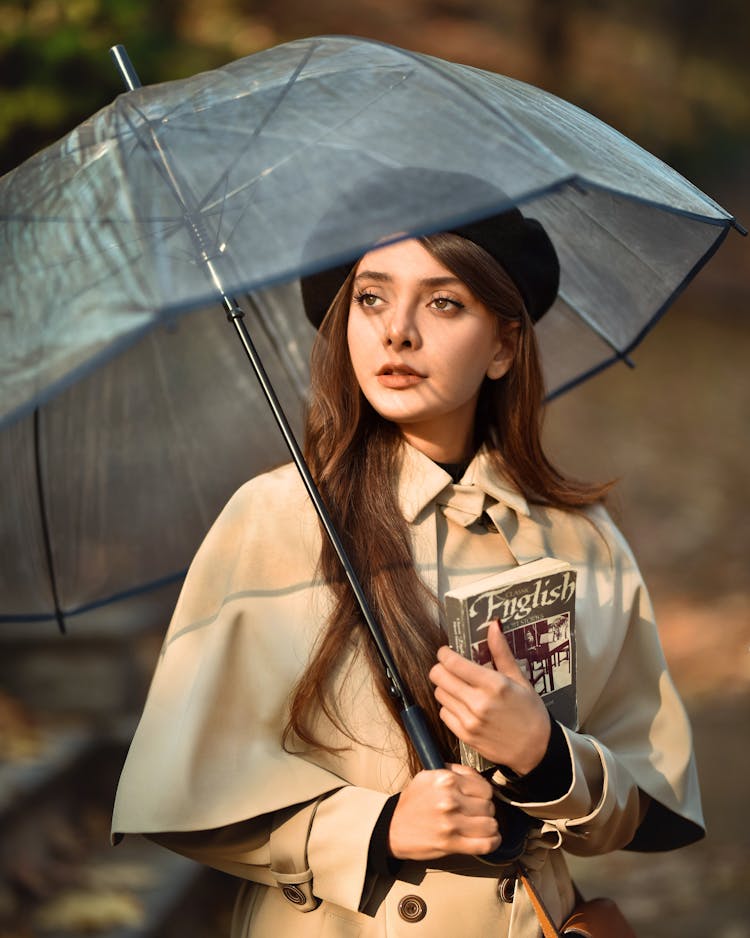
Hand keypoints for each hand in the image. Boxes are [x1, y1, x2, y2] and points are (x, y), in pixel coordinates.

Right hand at [388, 764, 500, 860]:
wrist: (392, 827)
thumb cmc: (414, 802)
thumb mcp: (429, 776)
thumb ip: (456, 773)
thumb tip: (480, 779)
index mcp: (445, 779)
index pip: (485, 787)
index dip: (485, 794)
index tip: (479, 799)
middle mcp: (449, 799)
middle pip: (489, 806)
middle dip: (486, 811)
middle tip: (476, 814)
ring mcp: (450, 822)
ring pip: (491, 825)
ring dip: (488, 827)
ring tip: (481, 827)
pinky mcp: (451, 843)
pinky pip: (485, 844)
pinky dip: (492, 843)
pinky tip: (488, 839)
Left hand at [429, 620, 550, 775]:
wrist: (537, 750)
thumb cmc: (530, 712)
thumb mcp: (519, 679)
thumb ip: (501, 652)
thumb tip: (493, 625)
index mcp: (493, 684)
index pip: (453, 662)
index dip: (445, 654)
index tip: (447, 652)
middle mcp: (478, 702)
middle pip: (438, 676)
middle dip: (441, 668)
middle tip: (451, 669)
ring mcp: (469, 721)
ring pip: (439, 694)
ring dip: (446, 687)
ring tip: (460, 688)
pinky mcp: (465, 736)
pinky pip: (443, 713)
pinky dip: (449, 707)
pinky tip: (463, 706)